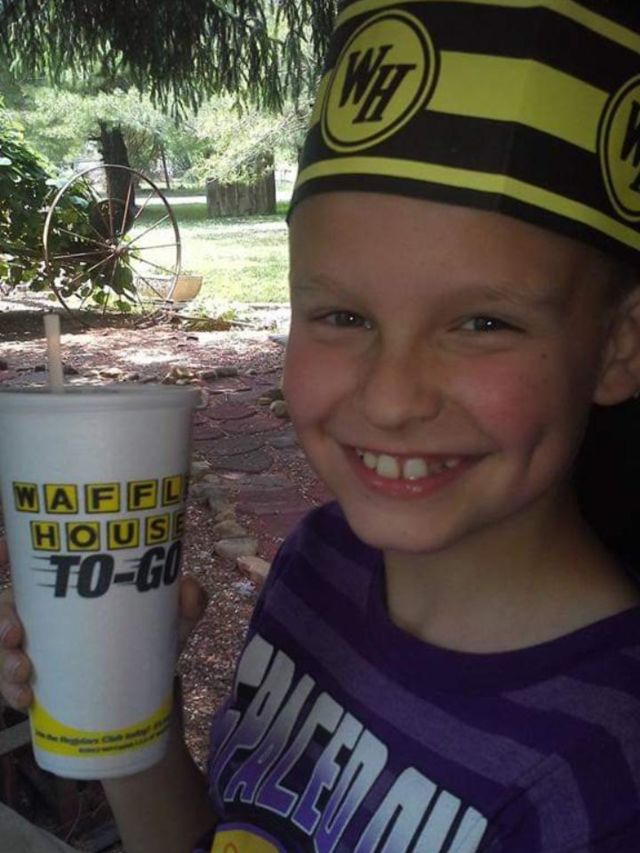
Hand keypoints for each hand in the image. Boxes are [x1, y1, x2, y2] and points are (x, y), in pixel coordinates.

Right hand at [0, 537, 207, 711]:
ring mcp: (37, 654)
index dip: (4, 557)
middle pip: (5, 609)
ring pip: (2, 650)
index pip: (28, 570)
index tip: (1, 551)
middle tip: (16, 633)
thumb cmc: (151, 645)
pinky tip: (27, 699)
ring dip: (3, 660)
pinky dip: (12, 693)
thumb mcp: (171, 622)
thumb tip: (188, 587)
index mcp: (68, 595)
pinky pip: (10, 689)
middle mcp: (45, 620)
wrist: (148, 699)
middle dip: (1, 619)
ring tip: (24, 671)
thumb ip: (188, 603)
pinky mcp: (37, 688)